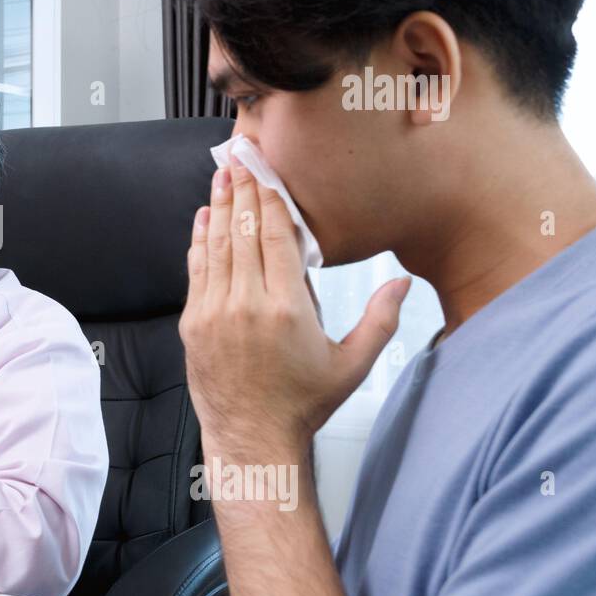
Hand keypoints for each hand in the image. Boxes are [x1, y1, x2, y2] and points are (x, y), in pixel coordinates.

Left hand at [179, 163, 410, 459]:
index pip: (277, 237)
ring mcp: (214, 313)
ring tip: (221, 176)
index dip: (270, 198)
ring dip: (219, 208)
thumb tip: (403, 281)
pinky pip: (196, 271)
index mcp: (287, 309)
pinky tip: (203, 218)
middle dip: (242, 191)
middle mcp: (246, 305)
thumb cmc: (304, 402)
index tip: (266, 170)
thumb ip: (380, 320)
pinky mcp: (193, 324)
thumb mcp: (352, 364)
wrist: (252, 438)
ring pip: (217, 247)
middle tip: (238, 157)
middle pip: (244, 232)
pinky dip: (199, 241)